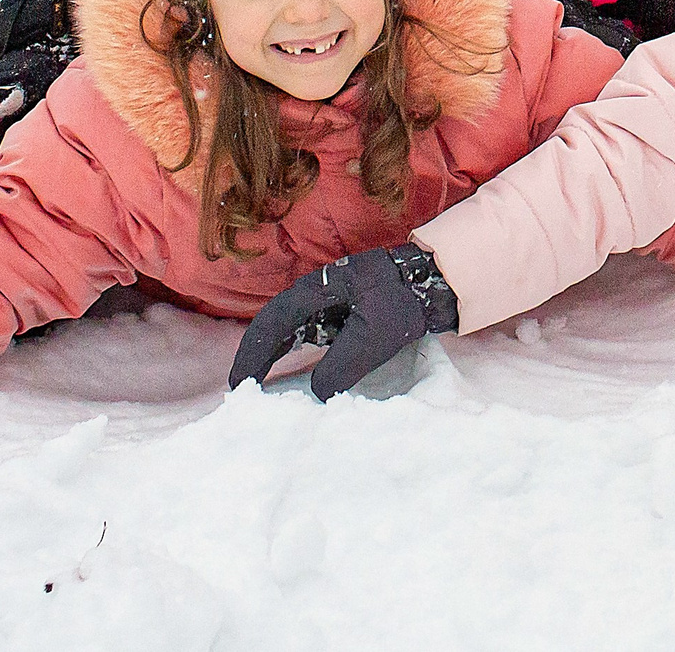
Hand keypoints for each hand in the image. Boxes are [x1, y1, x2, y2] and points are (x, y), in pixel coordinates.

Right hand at [228, 245, 458, 399]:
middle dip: (255, 355)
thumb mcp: (374, 336)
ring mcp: (328, 299)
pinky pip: (308, 332)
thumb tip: (316, 394)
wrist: (436, 279)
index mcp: (316, 290)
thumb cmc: (405, 300)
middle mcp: (316, 292)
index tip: (238, 383)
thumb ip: (342, 366)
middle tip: (241, 389)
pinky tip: (293, 370)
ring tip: (259, 384)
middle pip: (273, 324)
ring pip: (289, 328)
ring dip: (272, 354)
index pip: (271, 323)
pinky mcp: (342, 309)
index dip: (251, 354)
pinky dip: (294, 352)